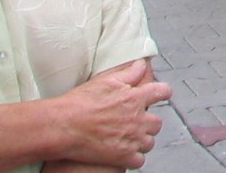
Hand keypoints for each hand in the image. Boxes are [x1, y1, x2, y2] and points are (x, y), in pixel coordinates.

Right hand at [51, 59, 170, 168]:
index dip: (162, 93)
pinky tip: (124, 154)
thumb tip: (141, 65)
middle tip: (136, 123)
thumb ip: (128, 74)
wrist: (63, 126)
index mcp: (136, 98)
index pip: (162, 92)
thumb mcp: (106, 81)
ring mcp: (132, 139)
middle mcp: (138, 118)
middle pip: (157, 123)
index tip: (161, 95)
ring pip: (149, 143)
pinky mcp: (123, 157)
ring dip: (141, 142)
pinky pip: (139, 161)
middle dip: (148, 123)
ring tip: (128, 140)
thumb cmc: (81, 102)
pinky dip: (133, 159)